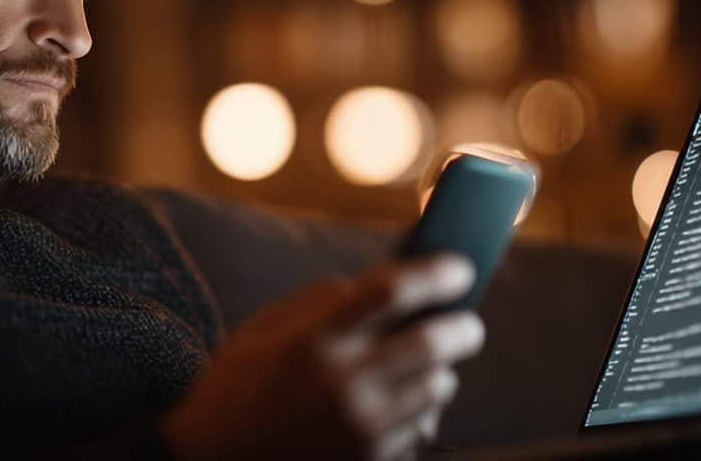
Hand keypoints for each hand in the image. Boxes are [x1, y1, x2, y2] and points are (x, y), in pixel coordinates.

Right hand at [161, 253, 483, 459]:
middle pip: (432, 343)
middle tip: (467, 324)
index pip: (393, 291)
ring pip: (437, 389)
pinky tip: (397, 410)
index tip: (460, 268)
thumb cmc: (233, 391)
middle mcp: (342, 384)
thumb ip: (320, 302)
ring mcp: (360, 431)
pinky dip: (420, 416)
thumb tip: (385, 277)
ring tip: (424, 370)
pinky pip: (422, 431)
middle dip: (462, 328)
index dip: (436, 273)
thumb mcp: (262, 331)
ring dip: (439, 375)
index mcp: (312, 339)